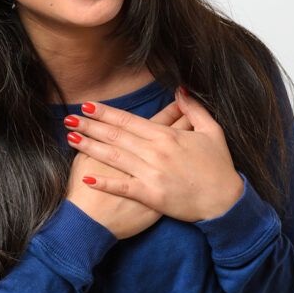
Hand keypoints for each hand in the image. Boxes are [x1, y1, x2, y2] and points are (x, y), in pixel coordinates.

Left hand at [64, 87, 244, 222]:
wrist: (225, 203)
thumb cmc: (219, 168)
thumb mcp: (212, 131)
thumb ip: (195, 109)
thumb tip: (181, 89)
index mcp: (167, 136)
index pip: (129, 121)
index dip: (106, 113)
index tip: (88, 106)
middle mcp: (155, 153)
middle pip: (116, 136)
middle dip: (90, 126)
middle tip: (69, 118)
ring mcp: (152, 174)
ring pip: (114, 157)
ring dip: (90, 147)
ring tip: (70, 138)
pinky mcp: (151, 196)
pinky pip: (123, 187)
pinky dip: (104, 183)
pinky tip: (86, 178)